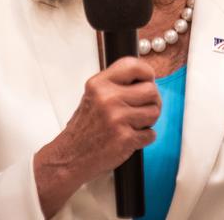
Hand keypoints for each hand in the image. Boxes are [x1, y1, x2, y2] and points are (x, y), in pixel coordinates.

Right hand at [34, 57, 160, 217]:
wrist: (69, 157)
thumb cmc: (84, 128)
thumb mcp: (93, 96)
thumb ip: (116, 85)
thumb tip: (147, 79)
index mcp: (99, 84)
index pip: (134, 66)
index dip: (147, 73)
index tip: (148, 81)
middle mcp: (108, 98)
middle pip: (151, 90)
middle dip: (152, 101)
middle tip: (143, 108)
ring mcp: (117, 118)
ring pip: (154, 112)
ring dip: (149, 121)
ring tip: (134, 124)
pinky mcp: (125, 138)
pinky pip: (151, 134)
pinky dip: (144, 138)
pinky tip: (130, 137)